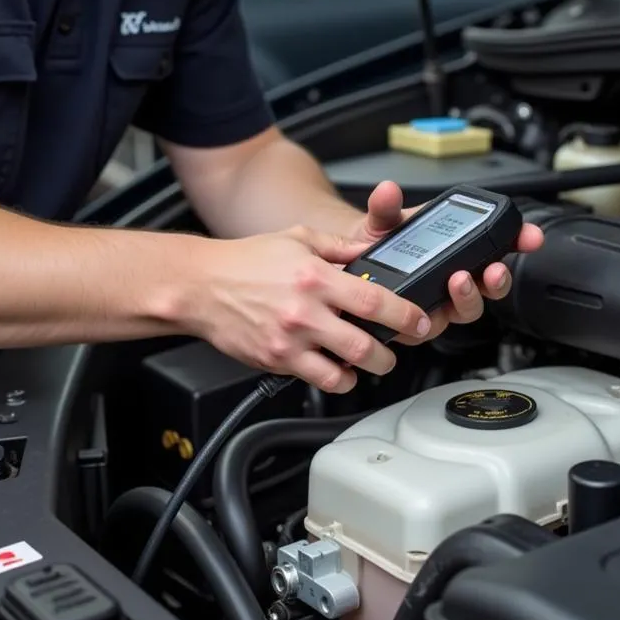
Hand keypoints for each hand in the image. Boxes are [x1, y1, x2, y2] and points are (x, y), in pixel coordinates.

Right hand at [188, 225, 432, 393]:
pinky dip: (337, 379)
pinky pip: (318, 380)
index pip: (373, 300)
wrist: (200, 286)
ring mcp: (290, 340)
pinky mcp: (276, 360)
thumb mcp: (298, 238)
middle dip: (390, 352)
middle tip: (395, 347)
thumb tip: (372, 250)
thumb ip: (339, 247)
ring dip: (366, 370)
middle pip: (365, 344)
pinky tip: (339, 369)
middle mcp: (305, 310)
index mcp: (315, 276)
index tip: (419, 321)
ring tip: (371, 361)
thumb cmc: (246, 260)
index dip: (404, 315)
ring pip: (345, 369)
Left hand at [354, 180, 544, 342]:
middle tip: (492, 269)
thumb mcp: (384, 220)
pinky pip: (429, 327)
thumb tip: (387, 190)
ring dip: (469, 297)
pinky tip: (418, 310)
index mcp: (460, 251)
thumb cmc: (380, 243)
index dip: (519, 240)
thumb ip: (386, 206)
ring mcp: (440, 304)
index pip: (499, 246)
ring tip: (458, 281)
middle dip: (497, 279)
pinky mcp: (417, 325)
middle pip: (490, 286)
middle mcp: (456, 279)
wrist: (353, 265)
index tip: (531, 236)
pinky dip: (427, 318)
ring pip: (467, 309)